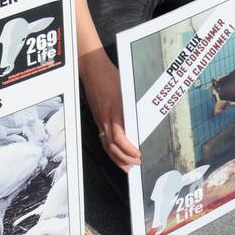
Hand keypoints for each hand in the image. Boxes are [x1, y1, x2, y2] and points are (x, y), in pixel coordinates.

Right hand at [80, 49, 139, 170]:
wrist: (92, 68)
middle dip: (124, 158)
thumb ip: (131, 106)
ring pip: (106, 144)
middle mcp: (105, 118)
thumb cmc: (109, 75)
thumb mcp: (125, 89)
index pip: (118, 137)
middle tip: (135, 164)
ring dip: (116, 157)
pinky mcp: (98, 117)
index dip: (128, 149)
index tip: (137, 154)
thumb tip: (141, 119)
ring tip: (126, 166)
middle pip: (111, 146)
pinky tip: (116, 152)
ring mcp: (100, 118)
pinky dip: (110, 148)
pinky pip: (103, 137)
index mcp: (113, 111)